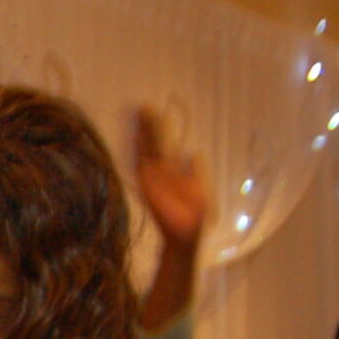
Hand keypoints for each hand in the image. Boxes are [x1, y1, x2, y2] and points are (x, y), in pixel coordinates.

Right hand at [134, 107, 205, 249]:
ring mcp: (152, 176)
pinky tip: (140, 133)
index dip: (159, 131)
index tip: (156, 114)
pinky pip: (142, 161)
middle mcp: (159, 170)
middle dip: (149, 126)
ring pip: (148, 148)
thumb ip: (196, 170)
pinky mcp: (147, 183)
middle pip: (153, 143)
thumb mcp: (199, 186)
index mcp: (170, 170)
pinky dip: (141, 147)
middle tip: (145, 106)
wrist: (186, 232)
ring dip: (144, 131)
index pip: (163, 146)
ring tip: (142, 112)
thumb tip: (196, 153)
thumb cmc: (192, 213)